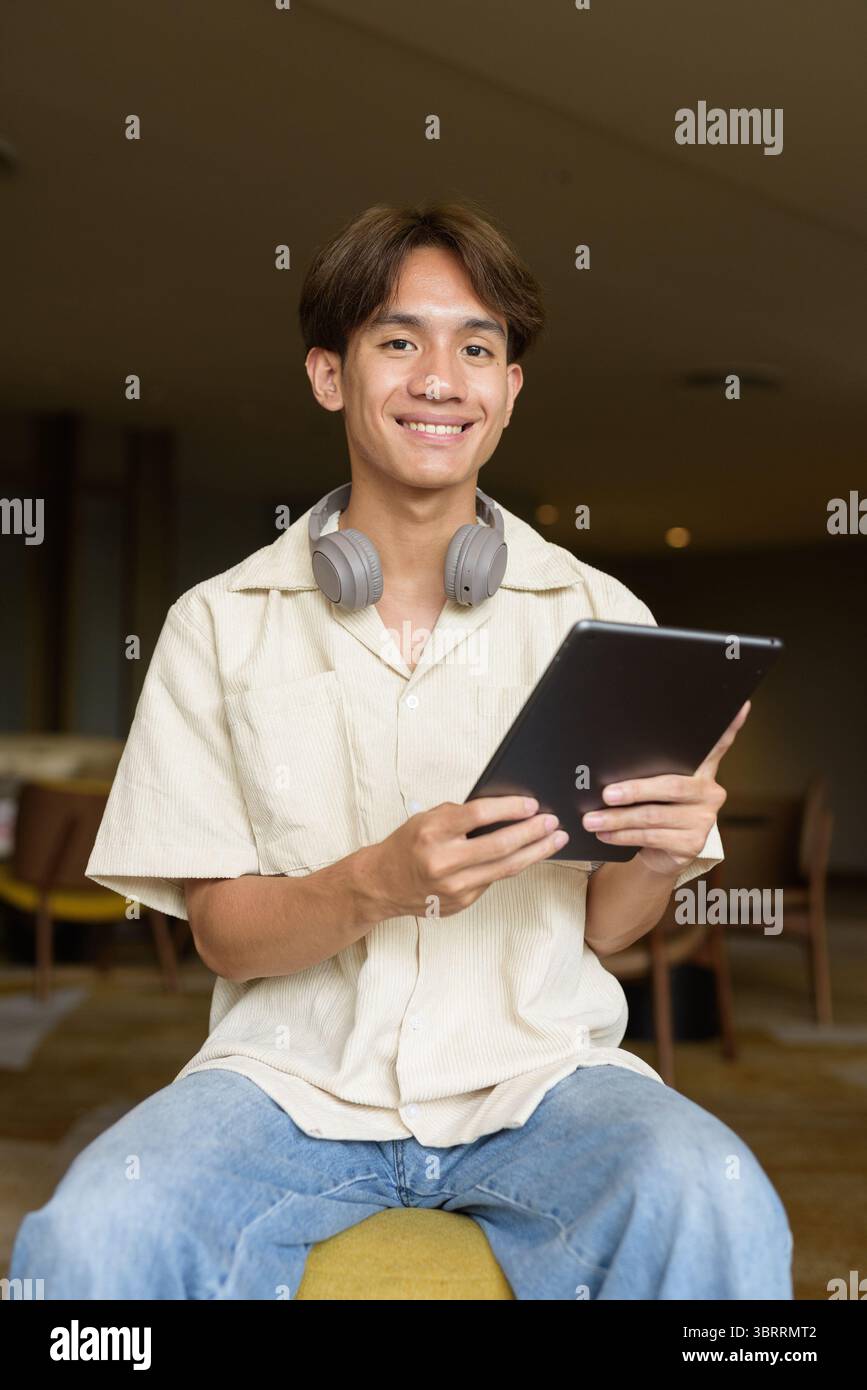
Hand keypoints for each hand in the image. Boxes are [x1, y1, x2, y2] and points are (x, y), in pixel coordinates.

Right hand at [363, 796, 568, 919]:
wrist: (382, 883)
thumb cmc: (408, 845)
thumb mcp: (427, 819)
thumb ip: (461, 815)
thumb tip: (506, 810)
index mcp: (432, 832)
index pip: (479, 815)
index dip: (510, 808)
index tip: (532, 804)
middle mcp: (443, 861)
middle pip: (500, 845)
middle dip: (533, 832)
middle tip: (553, 822)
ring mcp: (454, 886)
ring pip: (505, 868)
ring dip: (535, 852)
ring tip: (554, 840)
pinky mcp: (462, 902)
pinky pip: (493, 880)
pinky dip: (512, 866)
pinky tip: (528, 855)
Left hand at [581, 700, 750, 873]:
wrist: (660, 853)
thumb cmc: (655, 810)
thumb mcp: (654, 788)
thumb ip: (648, 771)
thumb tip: (609, 767)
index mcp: (701, 770)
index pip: (718, 745)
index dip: (730, 726)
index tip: (740, 704)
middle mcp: (709, 792)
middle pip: (671, 786)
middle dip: (634, 790)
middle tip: (607, 794)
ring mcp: (704, 819)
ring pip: (654, 815)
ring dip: (618, 818)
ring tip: (593, 819)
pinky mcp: (693, 843)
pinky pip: (652, 836)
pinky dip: (624, 835)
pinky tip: (606, 834)